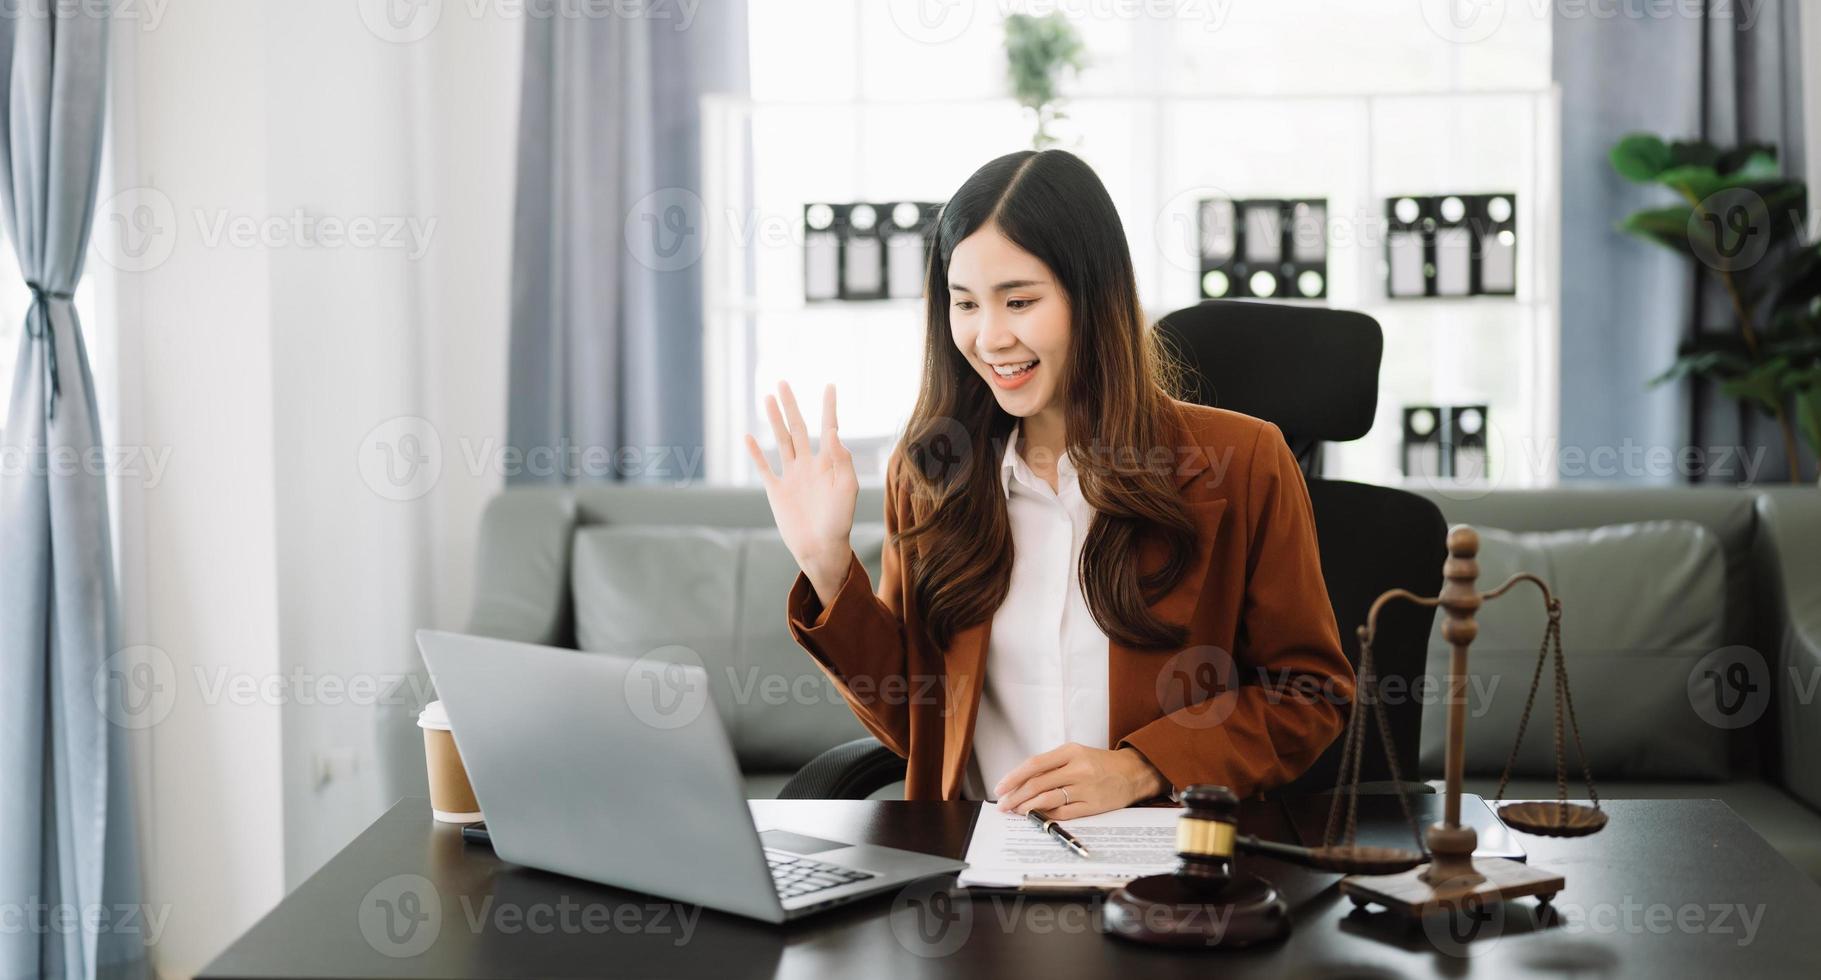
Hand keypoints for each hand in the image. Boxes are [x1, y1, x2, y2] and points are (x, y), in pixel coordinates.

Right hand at [745, 382, 858, 601]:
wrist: (821, 549)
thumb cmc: (840, 522)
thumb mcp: (847, 490)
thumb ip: (842, 461)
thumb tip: (834, 433)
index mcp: (829, 464)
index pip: (828, 428)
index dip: (829, 407)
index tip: (830, 386)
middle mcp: (809, 465)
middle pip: (798, 428)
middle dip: (791, 406)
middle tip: (783, 382)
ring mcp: (792, 476)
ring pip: (781, 441)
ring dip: (774, 420)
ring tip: (767, 398)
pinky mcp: (777, 491)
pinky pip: (764, 467)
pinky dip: (756, 453)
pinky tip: (748, 437)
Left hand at [993, 744, 1169, 818]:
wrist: (1133, 773)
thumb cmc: (1100, 764)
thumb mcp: (1075, 754)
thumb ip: (1051, 766)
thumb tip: (1021, 782)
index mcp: (1071, 752)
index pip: (1034, 764)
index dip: (1013, 777)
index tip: (1000, 787)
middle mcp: (1078, 769)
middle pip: (1038, 783)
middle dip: (1015, 796)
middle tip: (1003, 804)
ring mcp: (1085, 788)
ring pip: (1048, 799)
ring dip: (1027, 807)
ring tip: (1016, 811)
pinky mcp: (1092, 806)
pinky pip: (1063, 813)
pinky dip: (1046, 815)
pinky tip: (1037, 816)